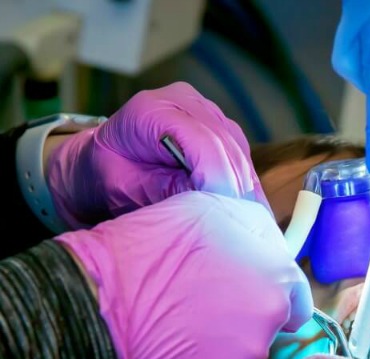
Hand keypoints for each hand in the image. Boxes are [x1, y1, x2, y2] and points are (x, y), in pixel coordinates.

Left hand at [46, 82, 267, 227]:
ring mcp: (204, 108)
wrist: (102, 160)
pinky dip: (244, 180)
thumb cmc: (108, 176)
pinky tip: (246, 207)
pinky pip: (239, 151)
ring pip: (238, 148)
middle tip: (243, 226)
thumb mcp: (128, 189)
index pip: (202, 141)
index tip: (226, 215)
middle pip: (225, 144)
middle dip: (235, 187)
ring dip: (244, 185)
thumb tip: (211, 201)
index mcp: (151, 109)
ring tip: (246, 221)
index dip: (218, 178)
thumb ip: (167, 191)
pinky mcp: (217, 122)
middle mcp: (182, 99)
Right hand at [54, 191, 311, 358]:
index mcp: (278, 279)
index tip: (248, 298)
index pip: (297, 301)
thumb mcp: (216, 208)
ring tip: (179, 327)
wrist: (104, 295)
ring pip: (239, 357)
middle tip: (201, 307)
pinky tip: (168, 352)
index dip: (273, 298)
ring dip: (219, 348)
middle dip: (242, 321)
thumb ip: (256, 231)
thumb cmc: (157, 243)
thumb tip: (271, 246)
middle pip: (266, 329)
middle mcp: (270, 323)